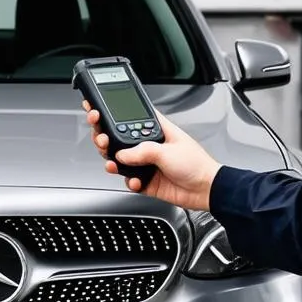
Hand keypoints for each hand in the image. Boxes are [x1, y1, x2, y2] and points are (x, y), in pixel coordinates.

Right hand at [83, 101, 220, 209]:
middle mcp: (149, 145)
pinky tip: (136, 181)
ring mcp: (147, 163)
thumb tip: (122, 153)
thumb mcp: (168, 151)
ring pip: (120, 160)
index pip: (130, 116)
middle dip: (106, 138)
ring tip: (114, 163)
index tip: (97, 110)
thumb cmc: (196, 164)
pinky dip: (129, 181)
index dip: (112, 112)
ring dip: (114, 162)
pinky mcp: (146, 181)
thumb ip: (142, 151)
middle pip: (118, 138)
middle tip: (102, 139)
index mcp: (156, 129)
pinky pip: (129, 180)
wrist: (205, 190)